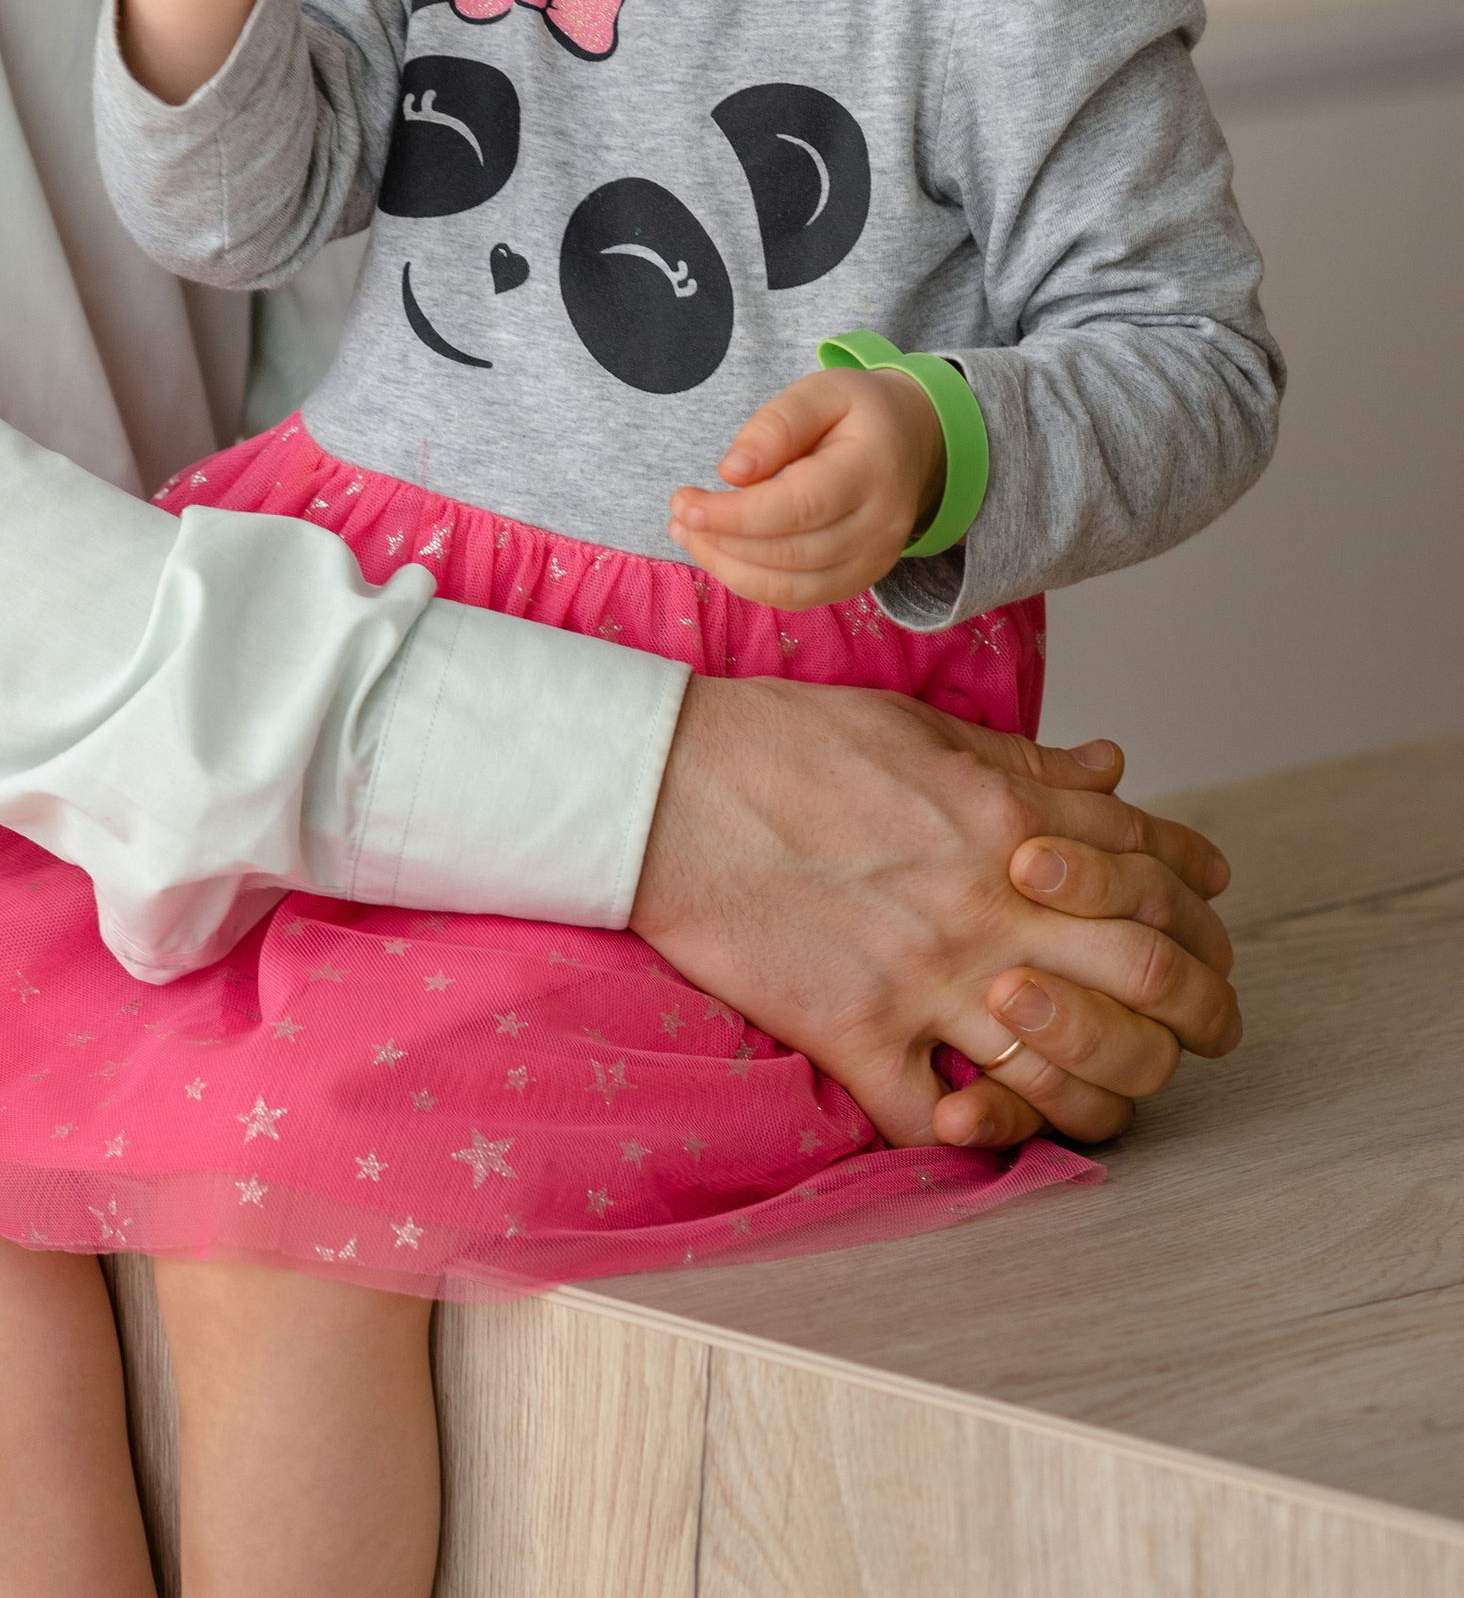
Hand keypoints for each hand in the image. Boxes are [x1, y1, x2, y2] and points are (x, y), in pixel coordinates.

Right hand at [629, 675, 1240, 1152]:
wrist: (664, 784)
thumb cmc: (784, 742)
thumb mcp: (921, 728)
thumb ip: (1028, 764)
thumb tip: (1116, 772)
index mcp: (1008, 820)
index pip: (1158, 878)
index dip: (1201, 915)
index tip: (1204, 936)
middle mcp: (985, 903)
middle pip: (1146, 983)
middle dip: (1194, 1015)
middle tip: (1193, 1033)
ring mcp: (924, 977)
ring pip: (1065, 1076)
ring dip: (1098, 1094)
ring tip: (1091, 1091)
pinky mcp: (856, 1033)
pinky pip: (938, 1124)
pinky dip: (969, 1141)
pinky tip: (973, 1124)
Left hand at [668, 367, 942, 605]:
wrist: (912, 441)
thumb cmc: (857, 412)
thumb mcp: (820, 391)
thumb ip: (776, 424)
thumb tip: (731, 473)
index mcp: (873, 469)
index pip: (799, 506)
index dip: (735, 514)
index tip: (684, 502)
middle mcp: (882, 525)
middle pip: (792, 552)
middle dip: (723, 538)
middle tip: (677, 511)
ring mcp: (875, 560)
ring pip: (792, 586)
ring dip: (729, 566)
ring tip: (686, 532)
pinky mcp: (861, 580)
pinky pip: (800, 597)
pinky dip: (751, 583)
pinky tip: (718, 553)